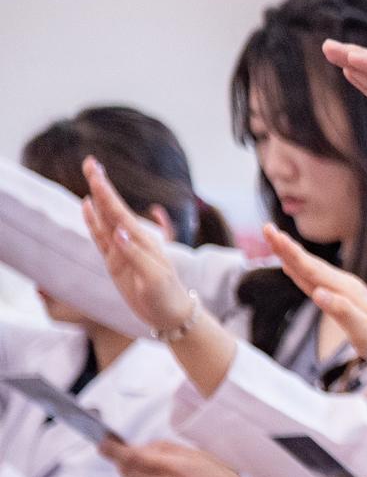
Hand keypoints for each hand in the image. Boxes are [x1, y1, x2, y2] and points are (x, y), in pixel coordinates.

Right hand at [78, 157, 195, 334]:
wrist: (170, 314)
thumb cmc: (166, 295)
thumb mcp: (153, 277)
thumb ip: (135, 254)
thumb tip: (117, 231)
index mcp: (143, 241)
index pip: (119, 211)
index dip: (105, 191)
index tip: (96, 170)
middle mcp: (132, 240)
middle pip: (111, 208)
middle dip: (101, 185)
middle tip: (90, 162)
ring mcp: (122, 249)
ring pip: (104, 219)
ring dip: (96, 198)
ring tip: (90, 177)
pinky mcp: (115, 261)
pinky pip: (101, 237)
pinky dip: (93, 221)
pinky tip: (87, 206)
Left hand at [112, 441, 260, 476]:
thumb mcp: (198, 454)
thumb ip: (167, 449)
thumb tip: (143, 448)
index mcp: (173, 466)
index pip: (132, 457)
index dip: (113, 450)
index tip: (104, 445)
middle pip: (128, 473)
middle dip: (126, 463)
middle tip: (134, 458)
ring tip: (160, 475)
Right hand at [263, 225, 366, 384]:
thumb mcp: (364, 331)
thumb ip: (342, 311)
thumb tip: (319, 293)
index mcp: (345, 289)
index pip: (312, 268)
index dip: (291, 252)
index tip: (274, 235)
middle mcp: (343, 284)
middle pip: (309, 263)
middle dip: (286, 246)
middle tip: (266, 228)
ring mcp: (341, 289)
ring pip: (311, 269)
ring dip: (291, 254)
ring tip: (274, 240)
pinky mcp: (340, 296)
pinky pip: (314, 280)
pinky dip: (299, 270)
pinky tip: (290, 265)